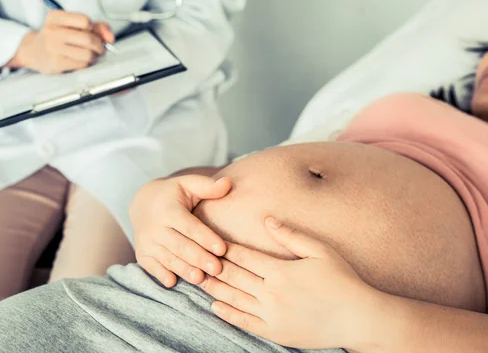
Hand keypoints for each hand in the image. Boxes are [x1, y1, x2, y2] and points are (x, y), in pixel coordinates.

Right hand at [7, 10, 114, 73]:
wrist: (33, 51)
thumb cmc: (57, 37)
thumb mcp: (71, 25)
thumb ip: (96, 26)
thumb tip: (111, 37)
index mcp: (56, 17)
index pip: (85, 20)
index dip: (94, 28)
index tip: (93, 32)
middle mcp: (52, 31)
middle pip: (88, 38)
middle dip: (99, 45)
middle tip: (99, 48)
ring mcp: (53, 48)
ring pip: (87, 53)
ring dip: (94, 56)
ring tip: (90, 55)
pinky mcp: (56, 63)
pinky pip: (81, 64)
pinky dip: (86, 64)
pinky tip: (81, 61)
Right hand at [130, 175, 231, 287]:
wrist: (142, 203)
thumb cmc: (174, 194)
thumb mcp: (188, 184)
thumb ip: (208, 186)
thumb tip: (228, 183)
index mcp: (169, 210)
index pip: (190, 226)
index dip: (206, 238)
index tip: (222, 249)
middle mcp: (155, 227)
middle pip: (180, 245)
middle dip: (199, 258)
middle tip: (218, 269)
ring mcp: (147, 242)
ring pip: (168, 258)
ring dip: (184, 270)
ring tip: (201, 279)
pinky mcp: (142, 255)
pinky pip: (152, 267)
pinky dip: (161, 275)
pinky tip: (172, 282)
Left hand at [200, 217, 378, 350]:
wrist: (359, 318)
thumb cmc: (343, 281)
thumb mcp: (320, 251)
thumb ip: (290, 235)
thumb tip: (266, 219)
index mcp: (280, 270)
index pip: (244, 256)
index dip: (224, 247)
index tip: (209, 239)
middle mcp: (271, 292)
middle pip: (233, 276)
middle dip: (212, 265)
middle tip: (193, 257)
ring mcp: (272, 314)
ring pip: (234, 298)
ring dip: (214, 288)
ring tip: (197, 278)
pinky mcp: (275, 332)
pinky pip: (244, 322)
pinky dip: (227, 314)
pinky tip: (215, 306)